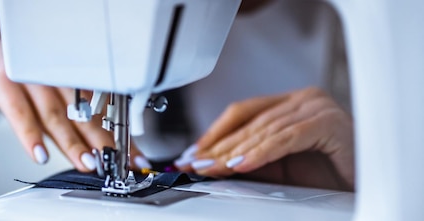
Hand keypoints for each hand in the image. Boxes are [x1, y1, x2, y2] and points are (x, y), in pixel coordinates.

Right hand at [0, 35, 150, 171]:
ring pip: (54, 114)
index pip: (98, 109)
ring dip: (72, 142)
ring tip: (87, 162)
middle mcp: (50, 75)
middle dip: (102, 140)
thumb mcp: (46, 98)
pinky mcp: (1, 83)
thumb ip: (68, 120)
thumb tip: (97, 149)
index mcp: (67, 79)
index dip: (116, 134)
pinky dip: (30, 135)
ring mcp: (26, 77)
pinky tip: (40, 154)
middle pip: (81, 111)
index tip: (132, 156)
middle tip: (116, 161)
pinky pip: (18, 112)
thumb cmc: (14, 82)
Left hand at [176, 87, 353, 188]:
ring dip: (233, 151)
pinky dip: (260, 153)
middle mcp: (303, 99)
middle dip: (218, 146)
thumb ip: (249, 158)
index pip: (242, 112)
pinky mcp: (327, 123)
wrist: (365, 185)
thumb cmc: (327, 176)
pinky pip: (285, 139)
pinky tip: (240, 165)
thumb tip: (211, 161)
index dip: (214, 133)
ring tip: (211, 167)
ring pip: (264, 130)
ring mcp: (316, 107)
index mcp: (290, 103)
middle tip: (194, 162)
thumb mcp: (277, 166)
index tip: (193, 152)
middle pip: (249, 122)